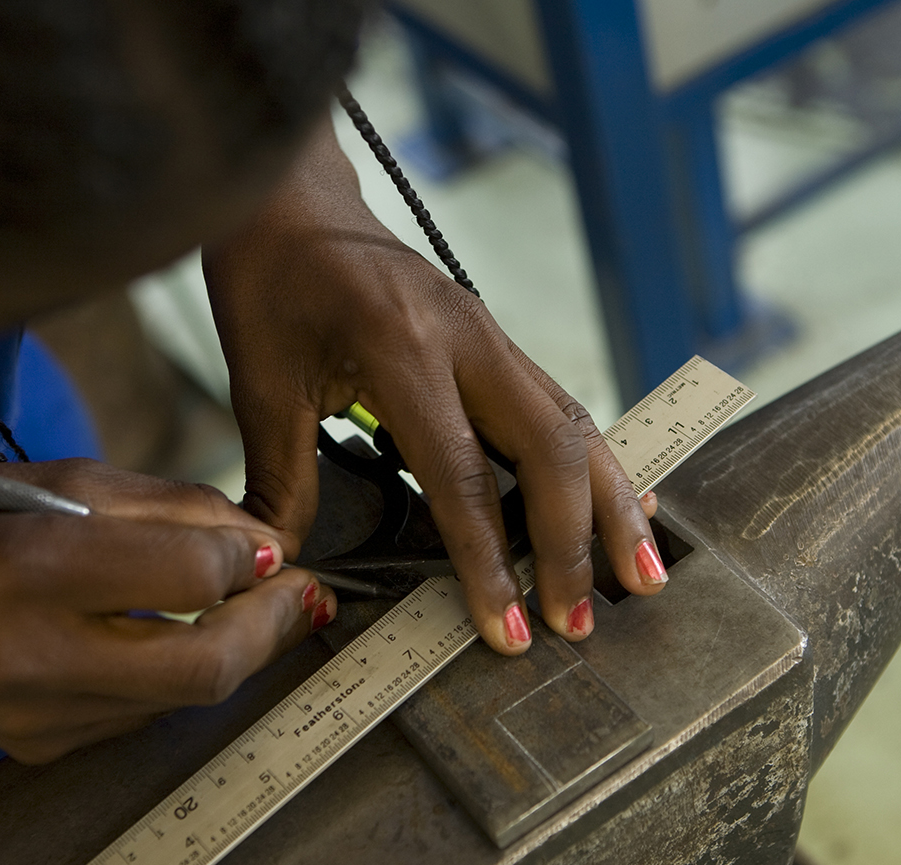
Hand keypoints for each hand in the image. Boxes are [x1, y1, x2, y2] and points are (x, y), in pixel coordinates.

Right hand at [0, 460, 335, 762]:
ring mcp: (36, 717)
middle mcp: (31, 658)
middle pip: (206, 668)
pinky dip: (178, 673)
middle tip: (301, 593)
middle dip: (271, 627)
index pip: (191, 578)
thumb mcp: (65, 483)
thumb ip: (175, 510)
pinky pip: (146, 713)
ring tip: (244, 606)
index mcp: (31, 570)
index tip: (269, 545)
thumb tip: (264, 541)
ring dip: (235, 649)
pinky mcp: (42, 747)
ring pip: (185, 696)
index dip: (248, 558)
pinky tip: (173, 638)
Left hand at [204, 118, 666, 654]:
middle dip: (573, 542)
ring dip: (613, 506)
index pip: (462, 472)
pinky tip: (628, 507)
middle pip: (551, 447)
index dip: (489, 560)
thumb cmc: (271, 283)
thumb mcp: (259, 382)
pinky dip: (598, 468)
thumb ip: (281, 480)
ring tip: (640, 575)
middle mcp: (467, 337)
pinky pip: (563, 410)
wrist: (295, 201)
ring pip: (577, 427)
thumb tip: (284, 565)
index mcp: (402, 346)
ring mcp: (493, 336)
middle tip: (579, 621)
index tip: (506, 628)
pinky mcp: (500, 345)